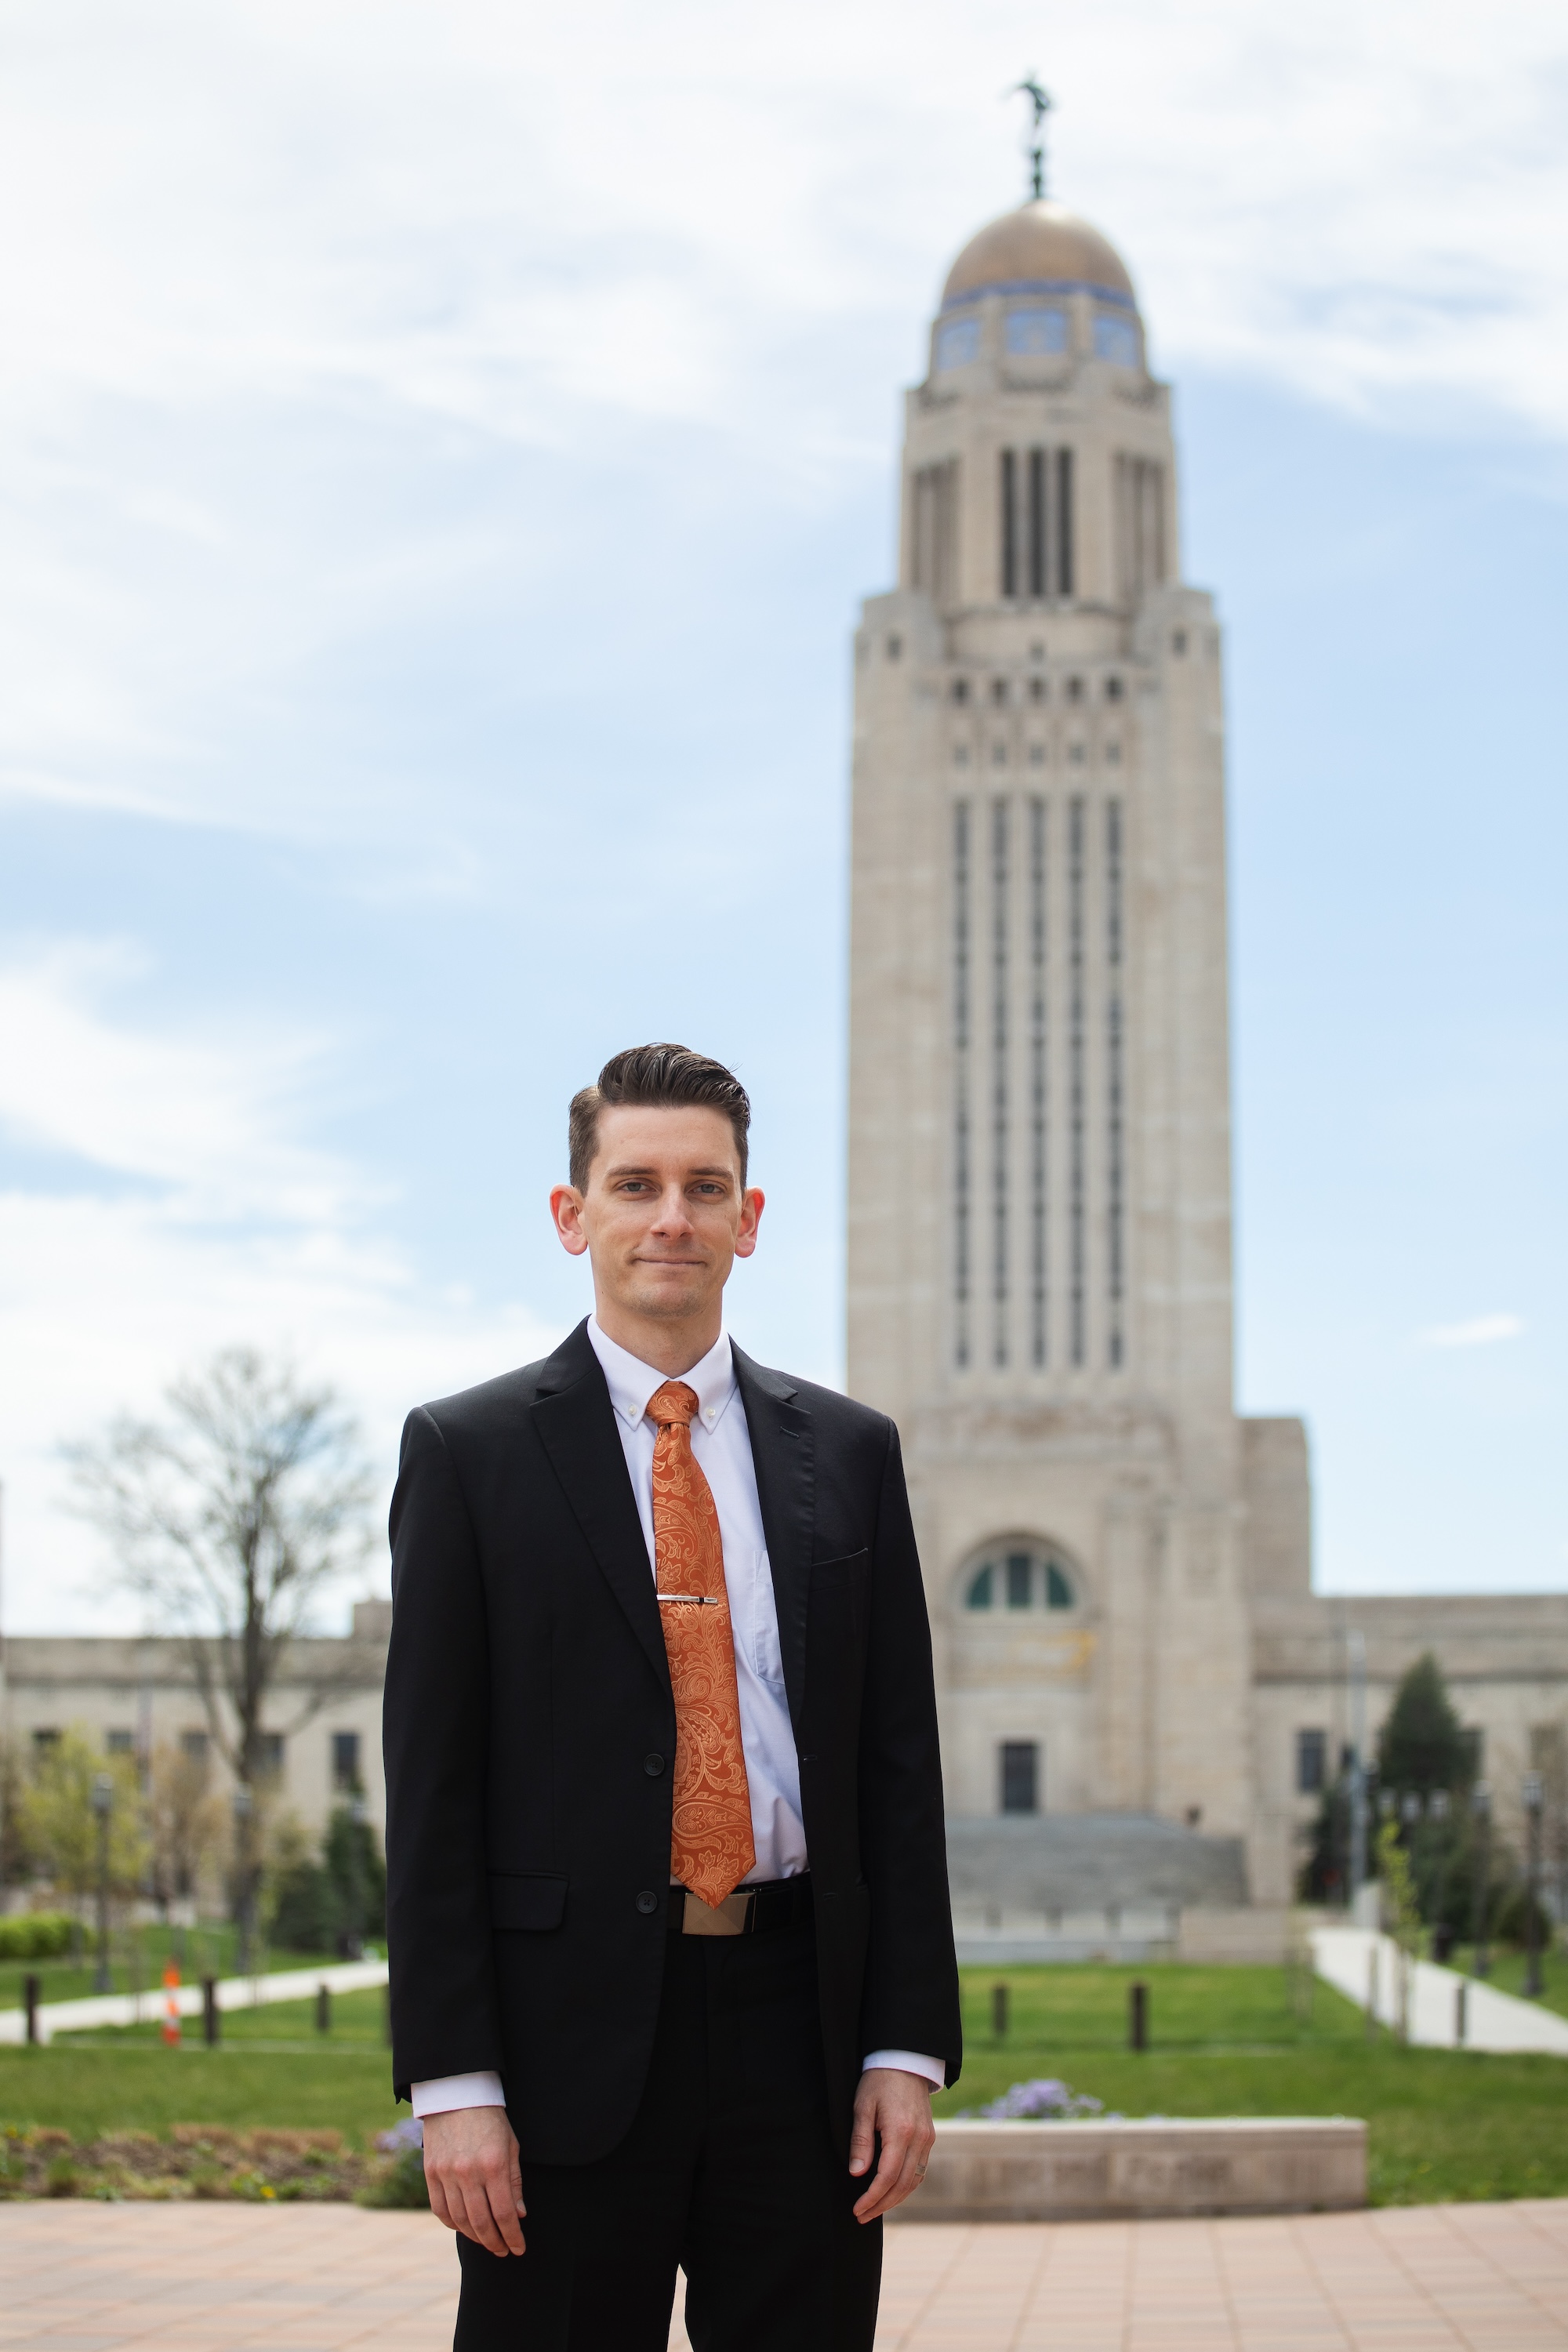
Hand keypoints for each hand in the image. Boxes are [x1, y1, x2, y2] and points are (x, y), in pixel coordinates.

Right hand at [421, 2106, 526, 2256]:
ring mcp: (446, 2173)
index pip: (504, 2214)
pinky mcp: (430, 2172)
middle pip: (482, 2223)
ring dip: (476, 2237)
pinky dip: (453, 2224)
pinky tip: (464, 2228)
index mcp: (493, 2164)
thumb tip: (519, 2215)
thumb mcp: (511, 2145)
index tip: (519, 2248)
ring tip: (487, 2242)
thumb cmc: (490, 2120)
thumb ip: (514, 2181)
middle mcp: (469, 2172)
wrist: (457, 2094)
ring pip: (460, 2220)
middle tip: (503, 2251)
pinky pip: (441, 2210)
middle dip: (496, 2242)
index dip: (513, 2236)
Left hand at [848, 2066, 935, 2222]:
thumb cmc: (879, 2081)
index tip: (857, 2209)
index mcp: (901, 2131)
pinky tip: (891, 2191)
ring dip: (895, 2199)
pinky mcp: (930, 2137)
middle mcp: (920, 2139)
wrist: (906, 2060)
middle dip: (882, 2205)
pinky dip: (906, 2186)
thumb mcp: (862, 2107)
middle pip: (902, 2185)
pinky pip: (920, 2170)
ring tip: (875, 2209)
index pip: (887, 2177)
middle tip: (862, 2216)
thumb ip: (861, 2141)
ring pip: (914, 2181)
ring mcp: (928, 2139)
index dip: (872, 2198)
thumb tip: (856, 2174)